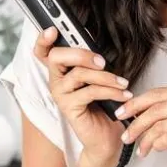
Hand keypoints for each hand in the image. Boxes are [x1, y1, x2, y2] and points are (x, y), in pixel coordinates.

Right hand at [33, 26, 131, 166]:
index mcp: (61, 71)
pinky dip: (111, 91)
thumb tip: (97, 44)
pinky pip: (90, 92)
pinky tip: (123, 95)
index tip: (52, 29)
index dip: (43, 39)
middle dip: (81, 54)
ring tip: (123, 83)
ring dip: (106, 77)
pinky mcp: (69, 108)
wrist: (106, 137)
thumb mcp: (99, 79)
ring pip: (79, 74)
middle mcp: (56, 81)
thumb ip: (93, 62)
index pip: (44, 51)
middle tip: (102, 62)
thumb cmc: (103, 105)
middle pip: (57, 57)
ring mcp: (60, 95)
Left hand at [116, 86, 166, 166]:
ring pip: (160, 124)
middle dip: (135, 121)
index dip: (137, 103)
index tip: (122, 112)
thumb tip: (141, 113)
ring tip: (139, 149)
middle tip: (125, 135)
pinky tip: (152, 151)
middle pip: (157, 107)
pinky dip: (155, 145)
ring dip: (144, 138)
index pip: (159, 93)